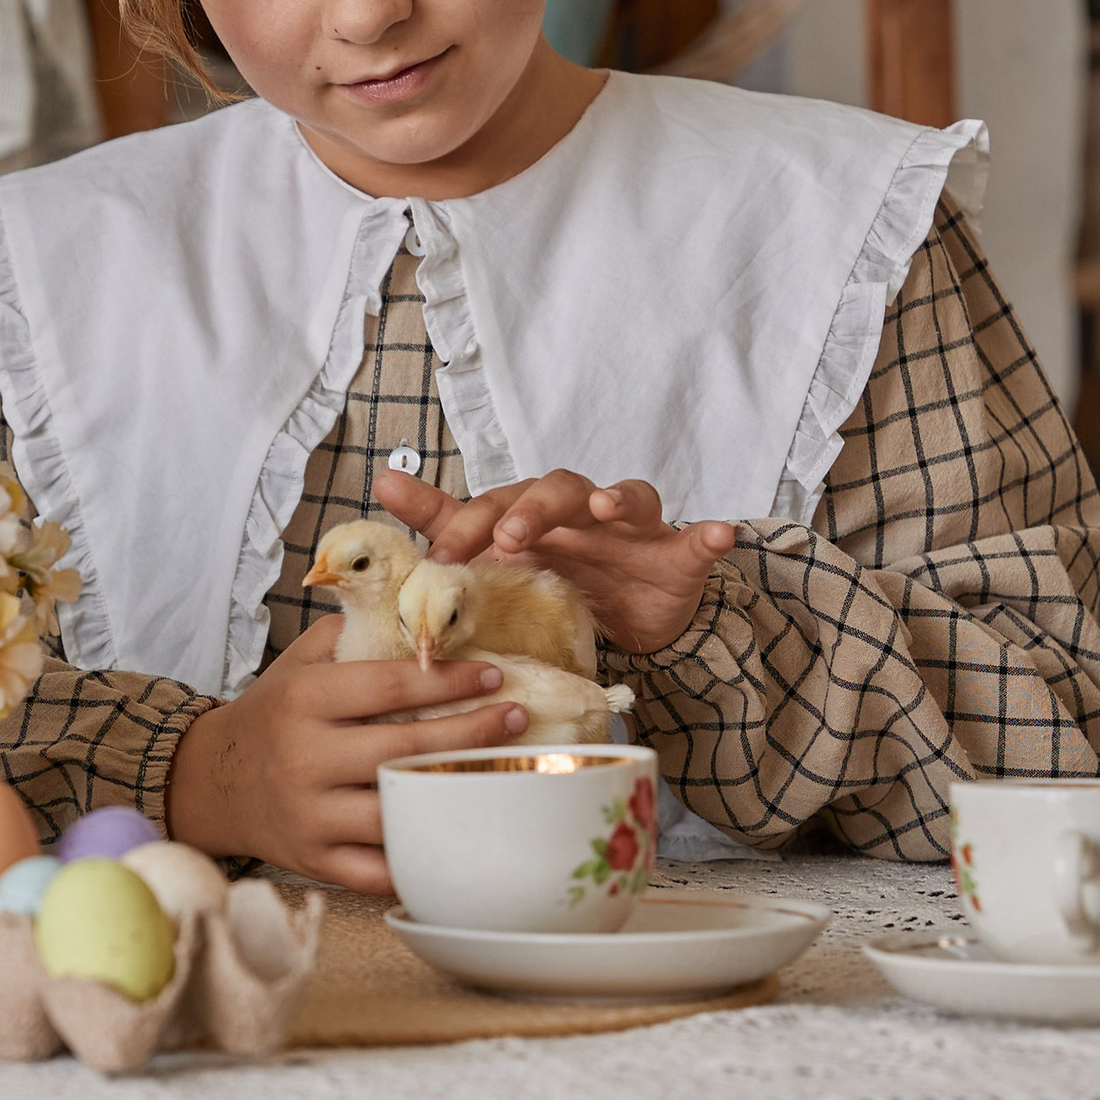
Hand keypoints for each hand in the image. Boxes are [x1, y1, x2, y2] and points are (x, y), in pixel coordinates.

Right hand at [165, 621, 525, 894]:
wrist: (211, 783)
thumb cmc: (272, 714)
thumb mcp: (298, 662)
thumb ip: (353, 634)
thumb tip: (421, 611)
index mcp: (302, 701)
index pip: (387, 687)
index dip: (447, 681)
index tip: (493, 676)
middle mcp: (304, 759)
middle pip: (404, 750)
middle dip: (470, 732)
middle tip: (515, 718)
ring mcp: (310, 816)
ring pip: (398, 812)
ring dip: (454, 794)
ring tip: (498, 775)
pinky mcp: (315, 861)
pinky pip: (380, 870)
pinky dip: (421, 856)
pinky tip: (458, 834)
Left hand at [378, 466, 734, 656]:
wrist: (635, 619)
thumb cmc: (564, 577)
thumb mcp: (502, 558)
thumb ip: (445, 521)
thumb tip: (381, 480)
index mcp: (535, 515)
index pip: (497, 503)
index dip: (468, 523)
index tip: (437, 557)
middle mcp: (582, 512)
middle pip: (557, 488)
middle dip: (531, 508)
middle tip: (506, 540)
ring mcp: (633, 531)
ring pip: (625, 496)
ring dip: (612, 499)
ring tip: (600, 510)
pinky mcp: (678, 556)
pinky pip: (698, 540)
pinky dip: (709, 535)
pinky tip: (718, 535)